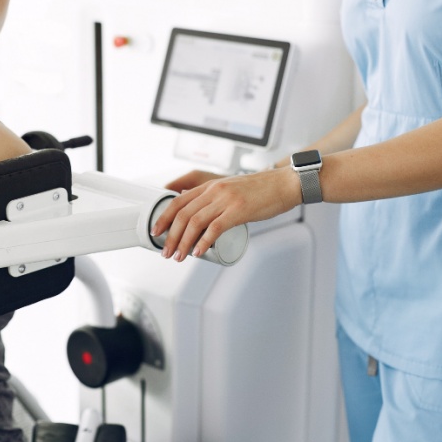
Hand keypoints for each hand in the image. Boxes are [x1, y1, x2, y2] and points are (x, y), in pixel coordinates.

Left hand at [151, 167, 299, 261]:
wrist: (284, 184)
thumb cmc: (261, 190)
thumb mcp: (230, 189)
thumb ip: (215, 199)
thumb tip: (200, 217)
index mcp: (210, 186)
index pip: (178, 201)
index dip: (164, 217)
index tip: (156, 232)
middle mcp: (214, 191)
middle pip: (183, 214)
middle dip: (171, 236)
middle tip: (166, 252)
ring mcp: (226, 200)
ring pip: (195, 222)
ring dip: (183, 242)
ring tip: (179, 256)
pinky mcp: (239, 210)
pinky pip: (215, 228)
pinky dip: (203, 242)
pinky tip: (198, 252)